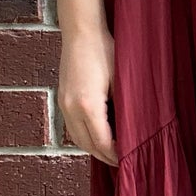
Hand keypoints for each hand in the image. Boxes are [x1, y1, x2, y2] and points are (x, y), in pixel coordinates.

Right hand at [58, 26, 118, 166]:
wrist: (81, 32)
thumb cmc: (106, 51)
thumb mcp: (122, 80)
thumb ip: (125, 107)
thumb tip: (134, 130)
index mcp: (88, 106)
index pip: (103, 143)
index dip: (116, 155)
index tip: (130, 160)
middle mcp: (71, 109)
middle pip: (88, 145)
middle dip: (105, 156)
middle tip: (123, 163)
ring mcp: (63, 104)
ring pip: (77, 139)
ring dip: (94, 149)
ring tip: (111, 153)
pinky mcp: (62, 99)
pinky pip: (72, 127)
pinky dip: (85, 137)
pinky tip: (97, 137)